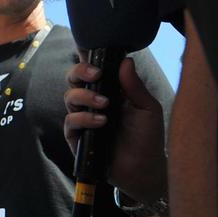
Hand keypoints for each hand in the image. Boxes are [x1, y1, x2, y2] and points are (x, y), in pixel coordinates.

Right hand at [64, 57, 167, 204]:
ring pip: (69, 96)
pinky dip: (84, 118)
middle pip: (74, 78)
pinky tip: (101, 122)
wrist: (145, 169)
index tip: (88, 47)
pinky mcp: (77, 137)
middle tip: (96, 73)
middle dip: (80, 71)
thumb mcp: (147, 108)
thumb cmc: (148, 137)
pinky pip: (71, 121)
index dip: (86, 57)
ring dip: (85, 95)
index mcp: (109, 90)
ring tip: (104, 104)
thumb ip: (134, 85)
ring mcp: (84, 118)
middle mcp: (93, 101)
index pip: (92, 69)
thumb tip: (126, 60)